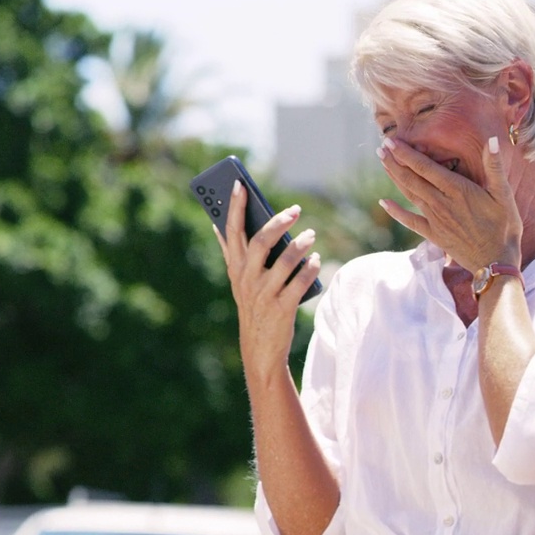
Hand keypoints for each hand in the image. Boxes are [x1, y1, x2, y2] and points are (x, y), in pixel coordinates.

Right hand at [214, 180, 321, 376]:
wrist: (260, 350)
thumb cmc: (253, 307)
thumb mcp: (238, 281)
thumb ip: (232, 253)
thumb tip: (218, 225)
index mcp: (235, 268)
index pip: (231, 230)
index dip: (234, 206)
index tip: (240, 184)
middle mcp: (246, 279)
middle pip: (260, 241)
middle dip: (278, 222)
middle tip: (296, 210)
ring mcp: (264, 294)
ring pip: (284, 261)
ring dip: (301, 245)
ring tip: (311, 235)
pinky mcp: (282, 308)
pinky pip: (300, 282)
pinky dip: (310, 268)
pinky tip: (316, 259)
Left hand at [377, 135, 521, 271]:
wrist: (497, 263)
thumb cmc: (504, 228)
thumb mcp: (504, 196)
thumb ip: (494, 167)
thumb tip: (492, 140)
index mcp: (457, 190)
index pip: (425, 167)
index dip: (406, 153)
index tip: (392, 140)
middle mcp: (441, 203)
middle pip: (412, 179)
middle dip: (395, 161)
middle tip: (381, 147)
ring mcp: (435, 220)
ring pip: (409, 195)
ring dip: (395, 178)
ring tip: (383, 162)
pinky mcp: (434, 235)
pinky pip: (411, 221)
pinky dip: (396, 212)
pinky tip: (384, 203)